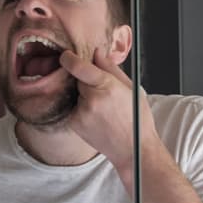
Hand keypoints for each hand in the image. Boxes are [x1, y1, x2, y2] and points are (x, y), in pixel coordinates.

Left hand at [59, 47, 158, 172]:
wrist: (132, 150)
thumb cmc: (137, 119)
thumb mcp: (131, 88)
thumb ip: (111, 68)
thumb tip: (96, 52)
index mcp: (107, 87)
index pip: (79, 67)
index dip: (69, 59)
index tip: (66, 55)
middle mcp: (91, 100)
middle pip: (78, 79)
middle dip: (87, 81)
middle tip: (103, 91)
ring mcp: (81, 113)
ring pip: (76, 94)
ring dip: (84, 95)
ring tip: (103, 108)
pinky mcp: (74, 124)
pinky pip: (74, 107)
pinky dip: (82, 108)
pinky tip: (97, 117)